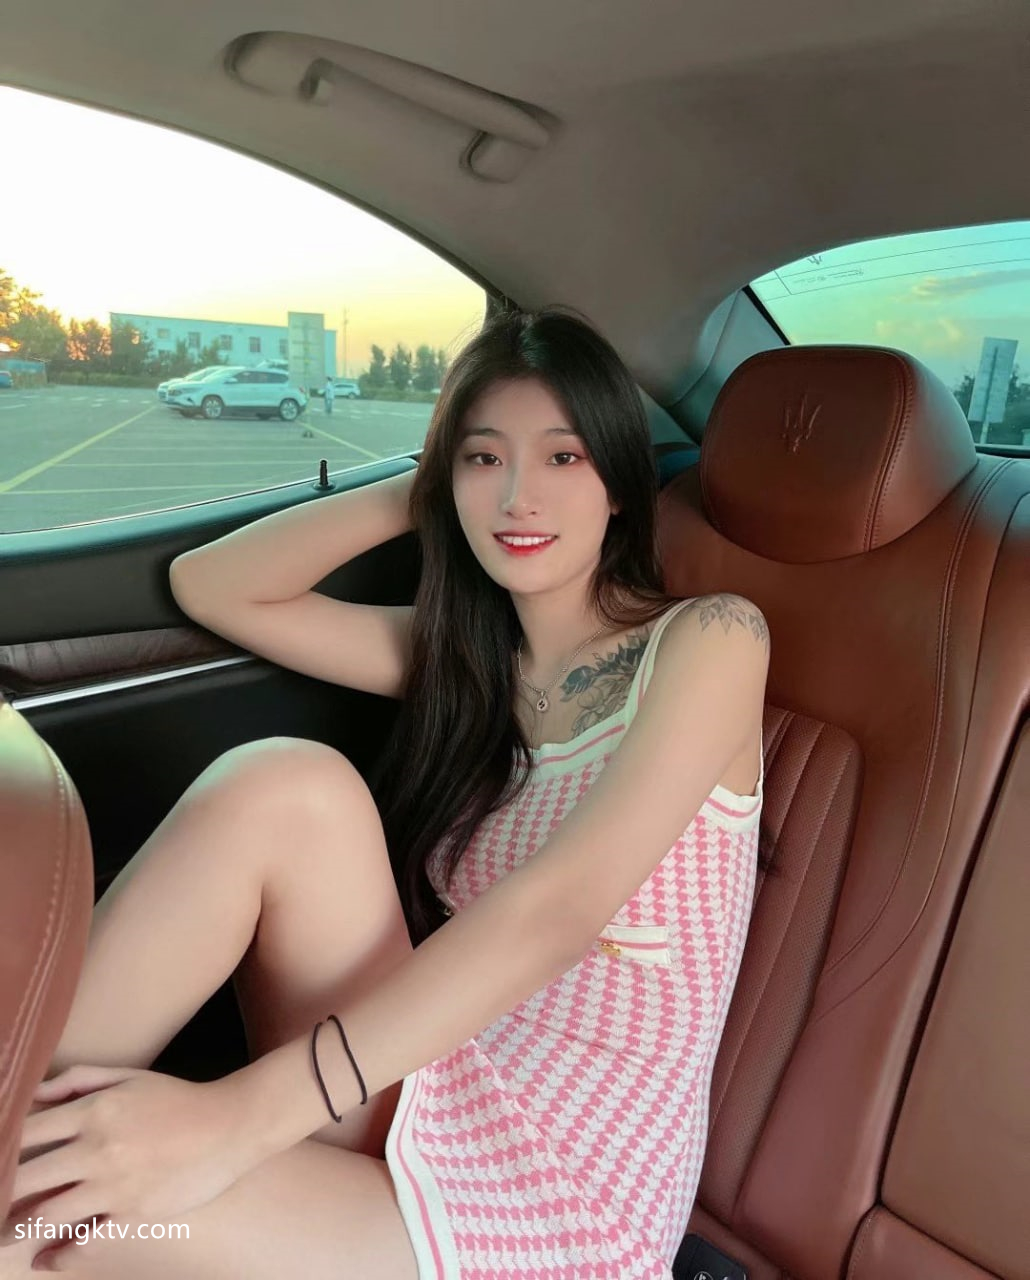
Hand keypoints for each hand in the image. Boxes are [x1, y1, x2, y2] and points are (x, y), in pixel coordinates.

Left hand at [1, 1065, 258, 1245]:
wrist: (230, 1125)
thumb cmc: (177, 1099)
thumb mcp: (128, 1076)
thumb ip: (78, 1081)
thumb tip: (32, 1094)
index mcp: (95, 1110)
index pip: (26, 1133)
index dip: (0, 1149)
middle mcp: (98, 1148)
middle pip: (25, 1180)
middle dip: (0, 1195)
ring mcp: (114, 1185)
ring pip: (45, 1216)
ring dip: (16, 1230)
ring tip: (3, 1234)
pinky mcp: (132, 1214)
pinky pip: (84, 1244)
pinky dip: (59, 1257)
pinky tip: (45, 1259)